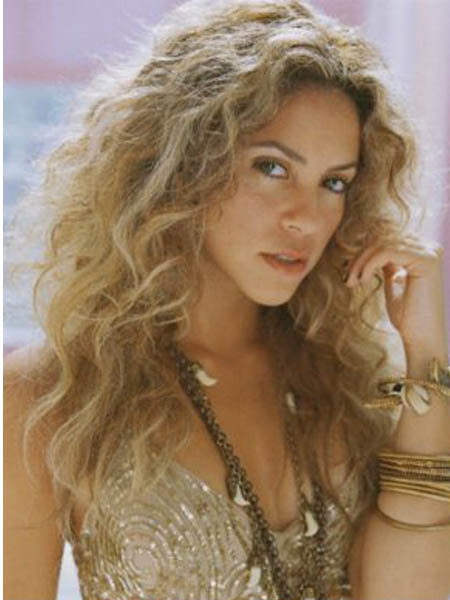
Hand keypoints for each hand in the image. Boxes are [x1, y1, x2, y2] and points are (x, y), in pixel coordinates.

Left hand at [344, 236, 447, 356]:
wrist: (420, 338)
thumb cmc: (407, 316)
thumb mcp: (393, 281)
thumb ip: (387, 263)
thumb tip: (371, 248)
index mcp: (422, 251)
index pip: (385, 240)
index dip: (363, 253)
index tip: (349, 274)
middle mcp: (429, 248)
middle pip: (383, 238)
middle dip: (360, 257)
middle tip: (347, 278)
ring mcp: (430, 252)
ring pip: (383, 244)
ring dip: (361, 262)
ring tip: (352, 281)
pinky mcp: (426, 260)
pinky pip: (387, 252)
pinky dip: (369, 264)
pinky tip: (362, 280)